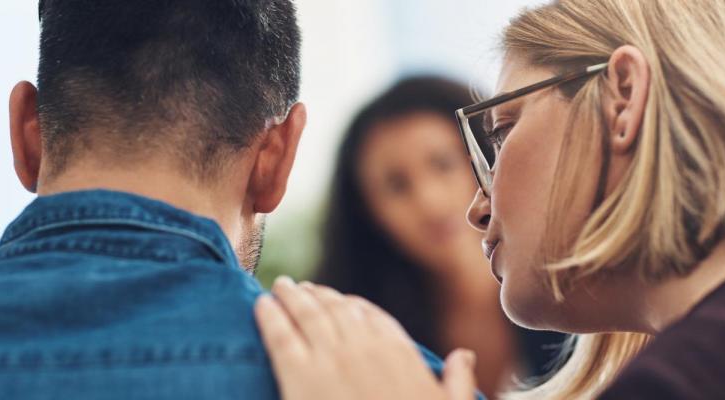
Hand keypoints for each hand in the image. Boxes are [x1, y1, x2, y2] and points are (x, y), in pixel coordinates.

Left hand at [254, 276, 478, 399]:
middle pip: (335, 308)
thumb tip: (464, 355)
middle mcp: (362, 347)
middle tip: (301, 288)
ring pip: (306, 314)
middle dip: (317, 295)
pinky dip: (269, 317)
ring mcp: (328, 359)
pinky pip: (280, 336)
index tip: (340, 299)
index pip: (370, 315)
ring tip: (281, 286)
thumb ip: (457, 380)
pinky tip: (260, 305)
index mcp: (397, 351)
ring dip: (291, 296)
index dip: (351, 304)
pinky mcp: (298, 377)